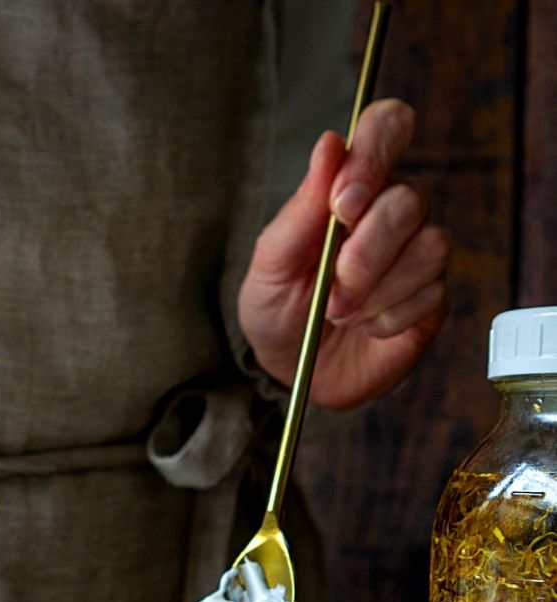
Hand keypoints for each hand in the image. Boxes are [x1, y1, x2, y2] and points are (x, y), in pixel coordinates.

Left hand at [238, 99, 449, 409]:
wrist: (290, 371)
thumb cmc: (277, 309)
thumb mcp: (271, 262)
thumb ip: (303, 207)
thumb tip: (330, 144)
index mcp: (352, 187)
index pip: (387, 128)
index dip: (375, 154)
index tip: (344, 203)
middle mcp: (391, 212)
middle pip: (408, 200)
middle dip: (365, 253)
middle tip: (332, 289)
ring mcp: (416, 255)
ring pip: (429, 247)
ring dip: (377, 290)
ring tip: (342, 312)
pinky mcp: (431, 299)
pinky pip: (431, 293)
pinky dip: (389, 317)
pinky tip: (367, 327)